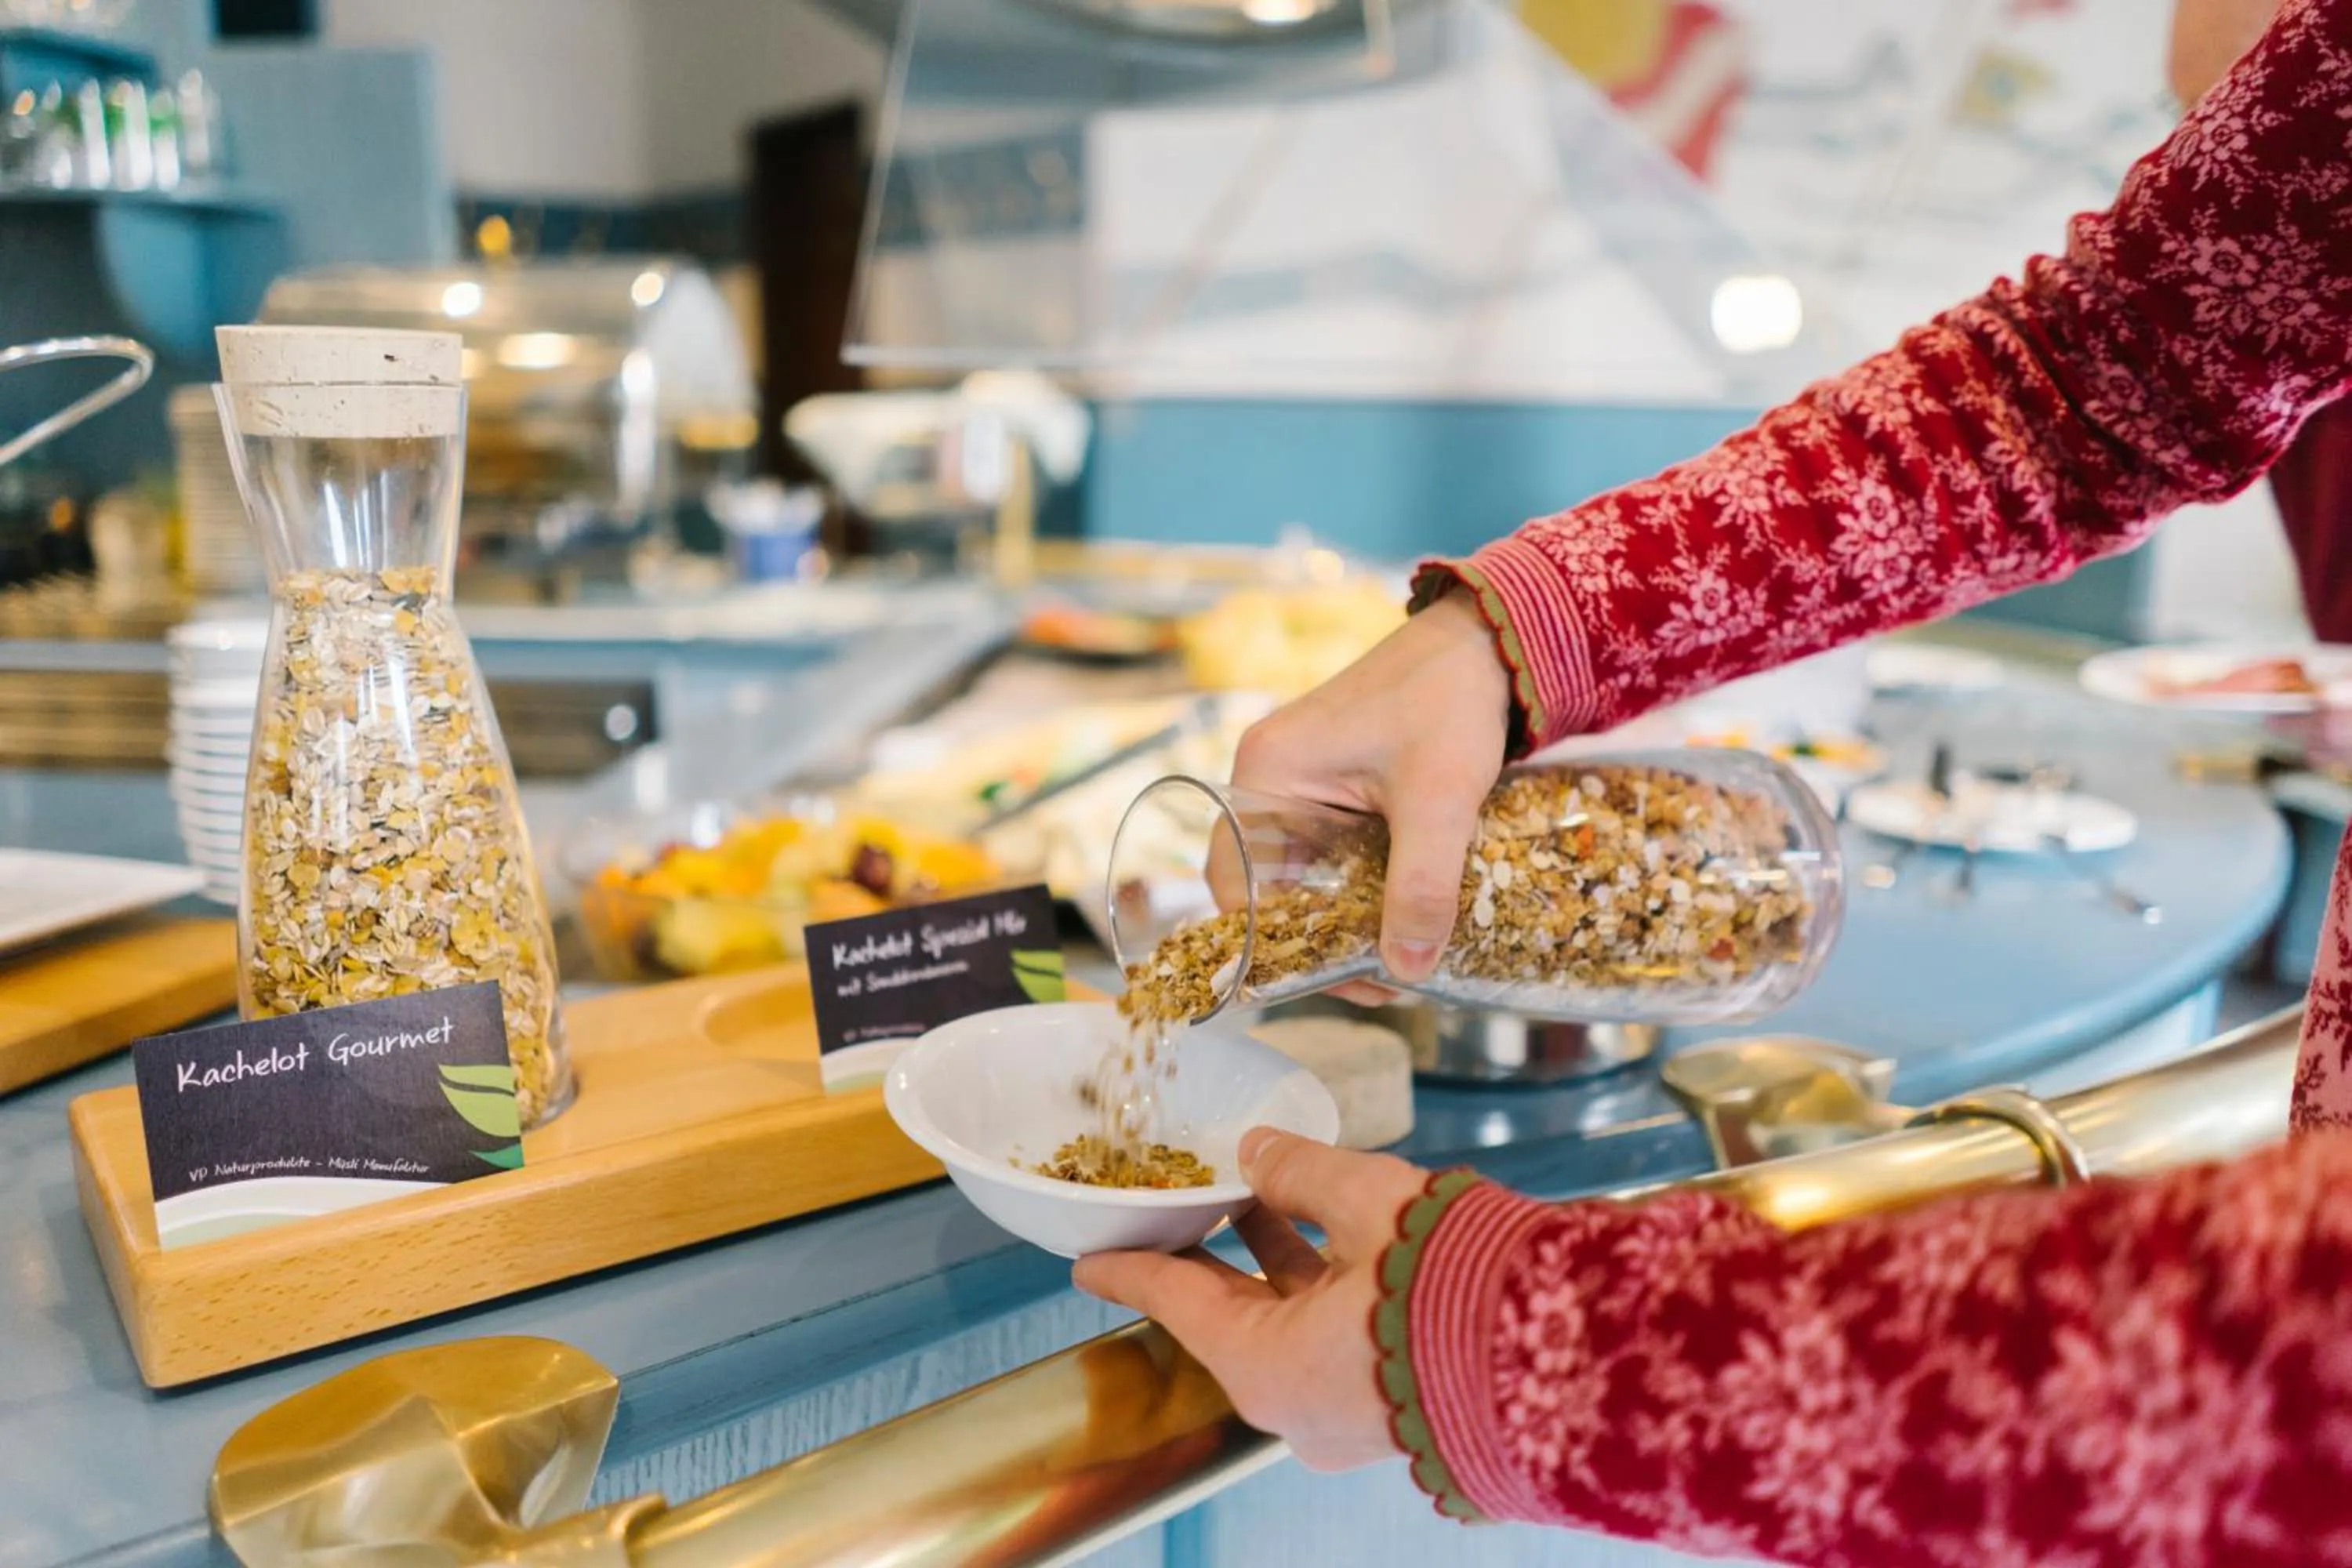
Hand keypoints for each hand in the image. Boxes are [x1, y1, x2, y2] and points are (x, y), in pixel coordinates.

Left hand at [1072, 1127, 1430, 1470]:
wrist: (1568, 1351)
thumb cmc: (1452, 1283)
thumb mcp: (1364, 1201)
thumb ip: (1298, 1172)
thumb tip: (1261, 1150)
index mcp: (1267, 1368)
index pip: (1176, 1304)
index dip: (1132, 1269)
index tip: (1090, 1262)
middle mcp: (1300, 1408)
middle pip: (1231, 1320)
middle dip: (1213, 1256)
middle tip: (1186, 1208)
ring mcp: (1353, 1415)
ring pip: (1291, 1330)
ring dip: (1276, 1264)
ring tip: (1265, 1197)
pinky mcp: (1402, 1405)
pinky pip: (1340, 1343)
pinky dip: (1325, 1289)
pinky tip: (1335, 1237)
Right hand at [1230, 589, 1512, 994]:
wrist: (1488, 641)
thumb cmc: (1450, 702)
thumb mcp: (1438, 801)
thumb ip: (1422, 886)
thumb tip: (1407, 970)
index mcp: (1265, 774)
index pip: (1236, 883)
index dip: (1278, 943)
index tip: (1340, 978)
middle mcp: (1268, 778)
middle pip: (1268, 884)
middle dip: (1317, 940)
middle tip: (1378, 980)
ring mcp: (1300, 780)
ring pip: (1302, 872)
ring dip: (1341, 916)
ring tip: (1397, 958)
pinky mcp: (1335, 784)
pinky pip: (1329, 850)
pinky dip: (1359, 887)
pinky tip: (1402, 916)